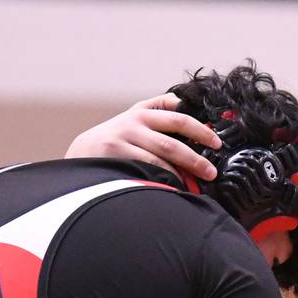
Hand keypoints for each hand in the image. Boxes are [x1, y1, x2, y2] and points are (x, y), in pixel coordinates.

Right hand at [66, 94, 221, 179]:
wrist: (81, 153)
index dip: (200, 127)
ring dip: (186, 168)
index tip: (217, 141)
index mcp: (144, 111)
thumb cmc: (115, 141)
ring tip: (200, 181)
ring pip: (166, 150)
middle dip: (198, 152)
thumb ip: (159, 116)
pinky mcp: (117, 152)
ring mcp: (126, 136)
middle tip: (212, 170)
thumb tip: (198, 126)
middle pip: (177, 131)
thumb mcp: (134, 121)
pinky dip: (166, 176)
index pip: (178, 113)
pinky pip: (149, 166)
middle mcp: (135, 120)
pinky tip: (177, 186)